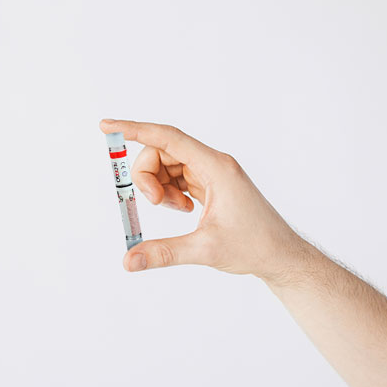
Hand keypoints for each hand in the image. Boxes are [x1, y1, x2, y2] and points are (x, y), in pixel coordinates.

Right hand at [100, 119, 313, 283]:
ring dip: (160, 186)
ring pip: (169, 165)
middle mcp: (213, 164)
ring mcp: (212, 174)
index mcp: (216, 167)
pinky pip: (179, 177)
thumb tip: (129, 260)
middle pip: (164, 151)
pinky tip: (183, 210)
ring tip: (176, 211)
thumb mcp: (205, 249)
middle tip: (153, 204)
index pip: (168, 137)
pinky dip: (170, 192)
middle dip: (147, 175)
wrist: (279, 254)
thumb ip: (164, 252)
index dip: (135, 129)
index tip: (107, 126)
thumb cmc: (254, 245)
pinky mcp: (211, 185)